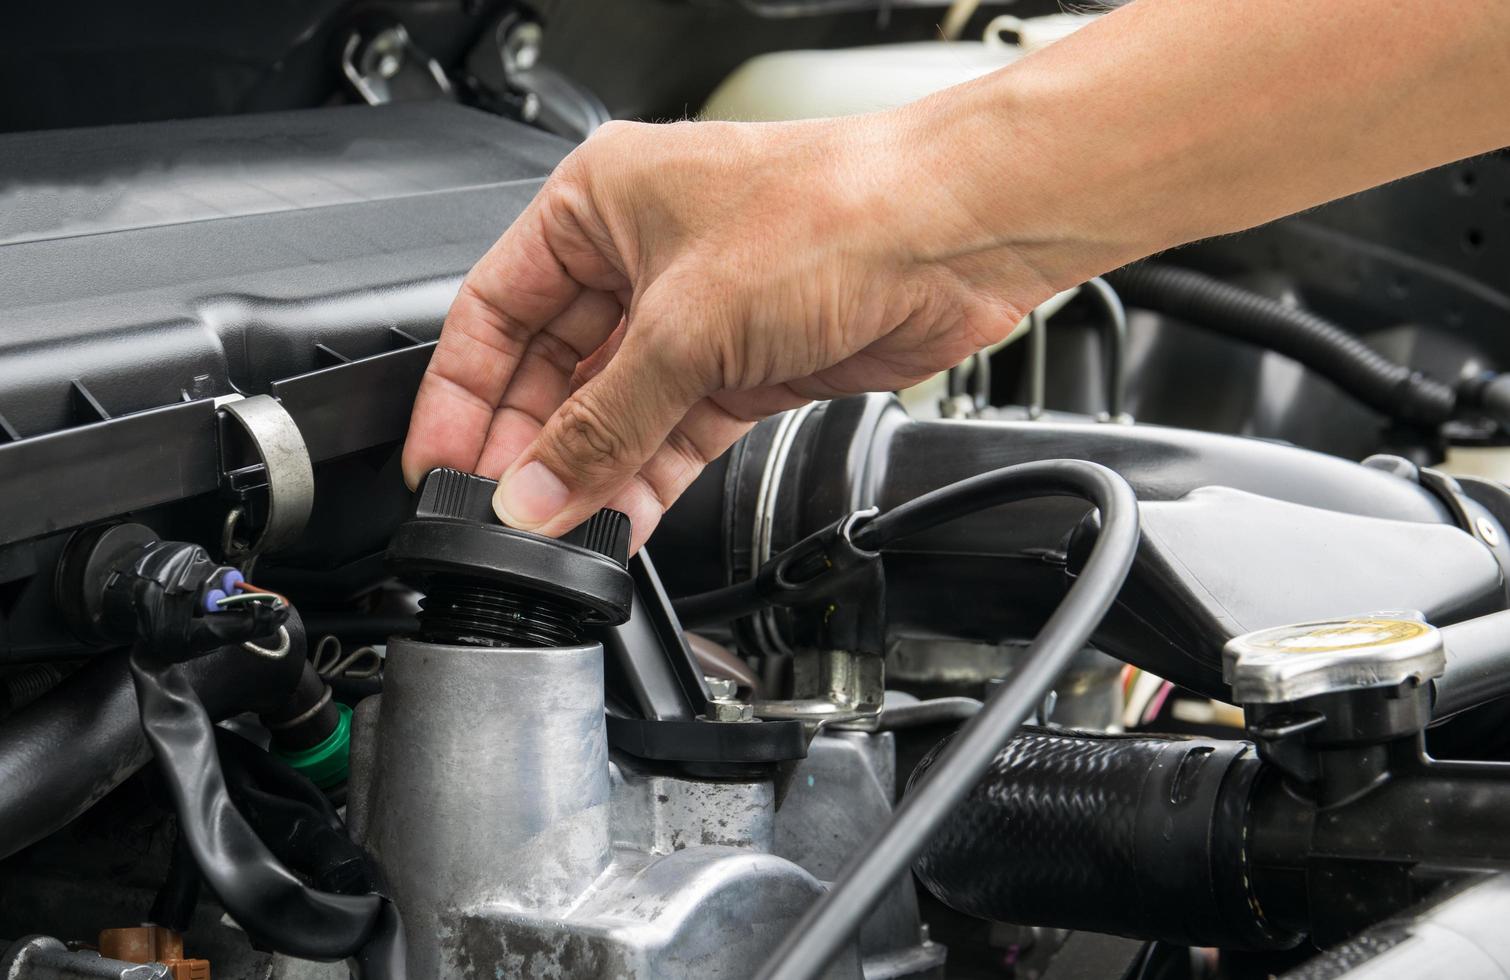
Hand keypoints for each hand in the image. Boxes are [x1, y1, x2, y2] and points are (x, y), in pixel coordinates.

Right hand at [400, 109, 1061, 549]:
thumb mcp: (688, 324)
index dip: (464, 393)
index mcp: (598, 206)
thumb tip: (534, 490)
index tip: (440, 464)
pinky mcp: (743, 367)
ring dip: (587, 475)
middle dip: (528, 448)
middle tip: (504, 514)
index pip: (495, 310)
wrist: (953, 235)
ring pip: (613, 412)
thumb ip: (602, 422)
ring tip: (558, 533)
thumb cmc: (834, 212)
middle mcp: (639, 258)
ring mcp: (694, 318)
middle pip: (551, 370)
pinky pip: (670, 435)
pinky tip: (619, 522)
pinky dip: (646, 480)